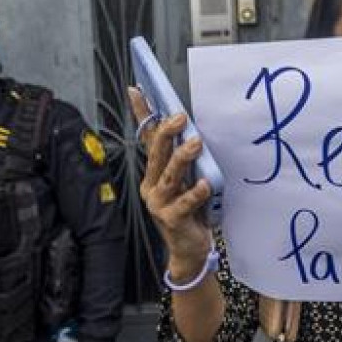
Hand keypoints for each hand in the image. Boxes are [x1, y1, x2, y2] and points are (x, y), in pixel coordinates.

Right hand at [128, 87, 212, 279]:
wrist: (189, 250)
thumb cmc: (190, 212)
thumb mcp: (186, 181)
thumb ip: (184, 160)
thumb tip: (191, 129)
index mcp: (154, 174)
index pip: (147, 139)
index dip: (142, 115)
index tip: (137, 91)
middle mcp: (152, 186)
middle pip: (155, 154)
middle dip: (166, 133)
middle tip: (180, 117)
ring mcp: (160, 204)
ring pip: (169, 176)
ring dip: (181, 158)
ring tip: (195, 144)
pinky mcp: (172, 219)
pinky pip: (183, 204)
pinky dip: (194, 193)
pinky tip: (204, 184)